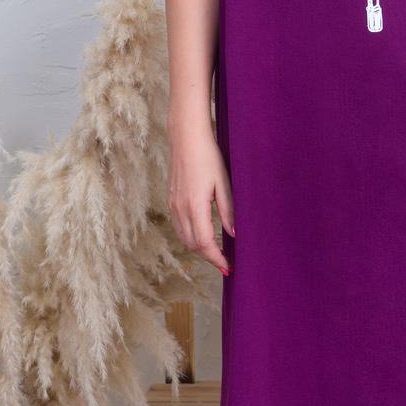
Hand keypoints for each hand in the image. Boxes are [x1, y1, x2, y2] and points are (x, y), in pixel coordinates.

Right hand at [166, 123, 234, 273]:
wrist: (186, 138)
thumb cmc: (208, 156)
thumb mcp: (224, 183)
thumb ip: (228, 210)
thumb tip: (234, 234)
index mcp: (195, 206)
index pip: (204, 243)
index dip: (216, 258)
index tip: (228, 267)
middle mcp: (180, 208)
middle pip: (192, 245)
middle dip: (209, 257)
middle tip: (225, 263)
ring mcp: (173, 205)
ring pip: (184, 238)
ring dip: (199, 249)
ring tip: (216, 253)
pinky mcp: (171, 200)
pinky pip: (179, 227)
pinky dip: (190, 237)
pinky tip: (202, 236)